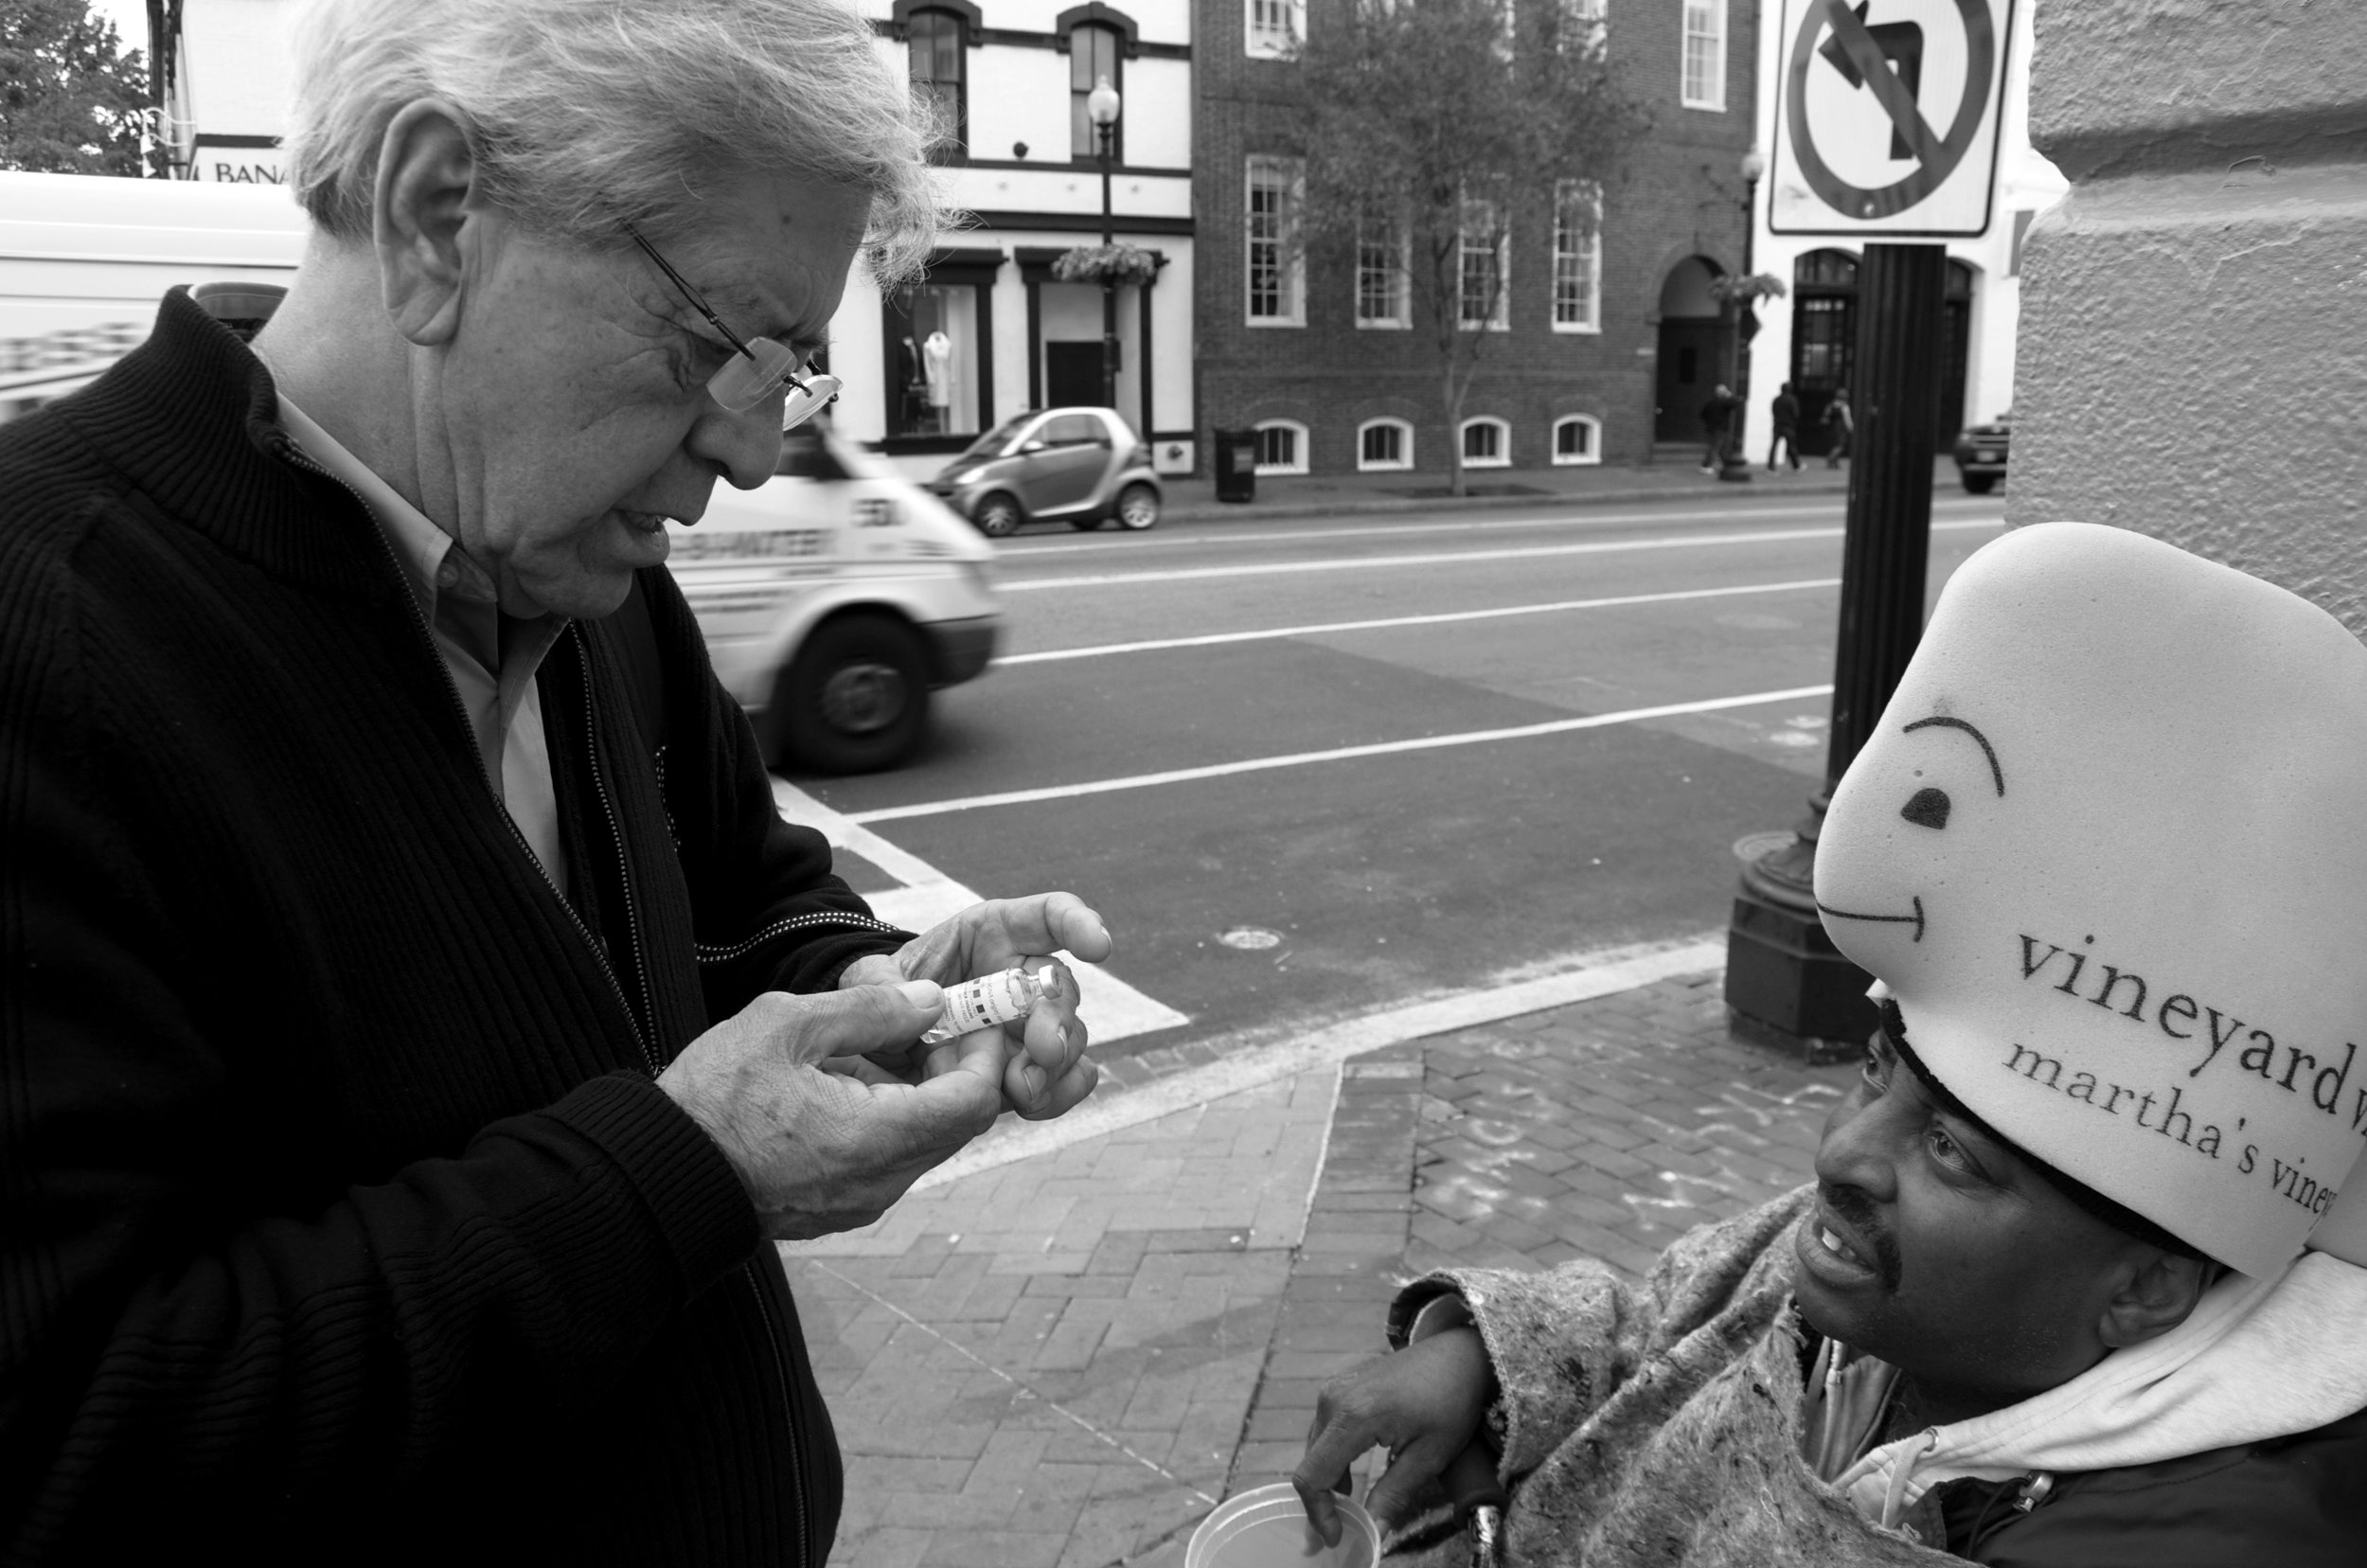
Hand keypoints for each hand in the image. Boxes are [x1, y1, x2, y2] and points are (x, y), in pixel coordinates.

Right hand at [658, 979, 1012, 1239]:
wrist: (656, 1173)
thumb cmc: (712, 1098)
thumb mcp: (786, 1024)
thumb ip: (870, 1010)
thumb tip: (930, 1001)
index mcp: (873, 1139)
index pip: (974, 1101)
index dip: (980, 1051)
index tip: (962, 1015)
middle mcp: (879, 1182)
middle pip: (958, 1124)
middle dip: (953, 1067)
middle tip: (924, 1022)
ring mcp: (862, 1201)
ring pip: (926, 1142)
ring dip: (919, 1093)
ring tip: (875, 1047)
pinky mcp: (841, 1207)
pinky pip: (891, 1159)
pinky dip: (890, 1119)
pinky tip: (847, 1084)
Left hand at [838, 892, 1111, 1119]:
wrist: (878, 1046)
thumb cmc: (883, 997)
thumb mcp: (868, 981)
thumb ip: (880, 984)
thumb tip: (923, 1001)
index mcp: (993, 937)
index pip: (1047, 917)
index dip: (1077, 923)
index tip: (1098, 947)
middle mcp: (1022, 979)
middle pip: (1061, 988)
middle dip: (1058, 1019)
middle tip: (1043, 1049)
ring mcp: (1030, 1026)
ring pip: (1070, 1037)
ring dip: (1055, 1064)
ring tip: (1023, 1089)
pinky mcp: (1031, 1069)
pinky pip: (1067, 1079)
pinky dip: (1059, 1093)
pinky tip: (1033, 1104)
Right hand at [1292, 1328, 1499, 1545]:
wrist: (1458, 1355)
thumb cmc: (1450, 1401)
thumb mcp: (1428, 1457)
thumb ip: (1394, 1496)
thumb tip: (1372, 1533)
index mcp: (1353, 1416)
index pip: (1314, 1476)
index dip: (1319, 1513)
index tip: (1336, 1537)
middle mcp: (1334, 1399)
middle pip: (1311, 1463)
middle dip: (1322, 1501)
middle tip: (1340, 1530)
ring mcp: (1335, 1388)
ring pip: (1315, 1447)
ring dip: (1327, 1480)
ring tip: (1348, 1507)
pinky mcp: (1341, 1386)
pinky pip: (1325, 1429)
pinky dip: (1332, 1457)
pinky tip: (1351, 1474)